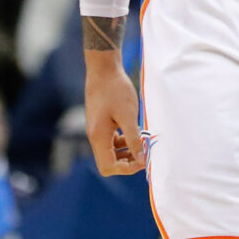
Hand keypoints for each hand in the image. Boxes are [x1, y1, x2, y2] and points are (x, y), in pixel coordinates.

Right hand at [83, 59, 145, 176]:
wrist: (103, 69)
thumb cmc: (116, 90)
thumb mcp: (128, 115)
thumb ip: (134, 139)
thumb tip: (142, 159)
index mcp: (99, 137)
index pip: (109, 167)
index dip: (127, 168)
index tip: (144, 159)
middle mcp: (94, 137)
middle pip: (108, 163)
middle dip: (127, 162)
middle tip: (144, 153)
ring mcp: (96, 131)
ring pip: (110, 153)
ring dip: (126, 152)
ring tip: (142, 141)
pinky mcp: (100, 124)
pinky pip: (111, 142)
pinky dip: (123, 142)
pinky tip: (135, 132)